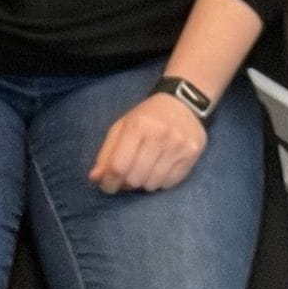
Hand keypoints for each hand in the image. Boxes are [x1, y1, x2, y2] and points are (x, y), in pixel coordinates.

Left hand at [90, 92, 207, 194]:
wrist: (183, 103)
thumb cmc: (148, 117)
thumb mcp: (122, 127)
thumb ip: (107, 153)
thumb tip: (95, 178)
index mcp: (137, 126)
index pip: (118, 166)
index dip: (109, 182)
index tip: (107, 185)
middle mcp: (159, 135)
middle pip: (135, 178)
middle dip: (127, 181)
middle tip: (129, 174)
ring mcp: (178, 145)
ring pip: (152, 184)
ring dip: (144, 182)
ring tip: (146, 169)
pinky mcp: (192, 154)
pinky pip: (169, 183)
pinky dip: (161, 181)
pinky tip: (161, 168)